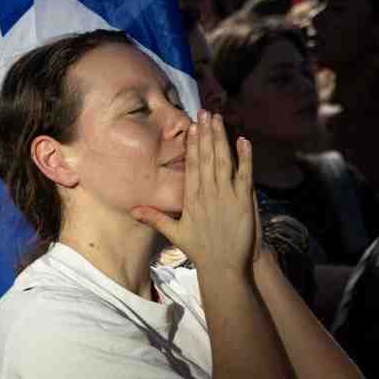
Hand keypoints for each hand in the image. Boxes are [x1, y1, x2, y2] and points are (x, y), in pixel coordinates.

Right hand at [133, 112, 257, 274]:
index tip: (192, 126)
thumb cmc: (200, 250)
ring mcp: (226, 195)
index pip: (192, 164)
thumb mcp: (175, 233)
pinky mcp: (243, 201)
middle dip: (206, 133)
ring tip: (219, 119)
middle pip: (207, 157)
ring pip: (223, 161)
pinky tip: (244, 140)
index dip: (193, 144)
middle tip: (205, 112)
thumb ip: (156, 218)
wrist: (222, 266)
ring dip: (221, 138)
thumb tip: (133, 210)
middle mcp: (207, 192)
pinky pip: (244, 174)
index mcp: (192, 198)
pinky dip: (245, 157)